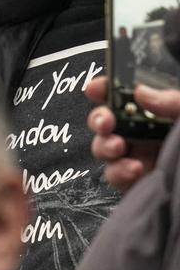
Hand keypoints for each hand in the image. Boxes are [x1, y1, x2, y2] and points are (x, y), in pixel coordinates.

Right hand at [85, 76, 176, 191]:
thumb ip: (173, 100)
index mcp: (160, 110)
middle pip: (108, 120)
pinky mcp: (138, 181)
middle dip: (100, 119)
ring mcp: (140, 156)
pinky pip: (115, 175)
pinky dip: (119, 172)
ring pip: (106, 148)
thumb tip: (142, 94)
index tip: (96, 89)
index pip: (127, 93)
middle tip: (107, 122)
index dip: (106, 88)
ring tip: (119, 147)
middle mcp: (146, 131)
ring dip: (105, 146)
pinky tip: (134, 169)